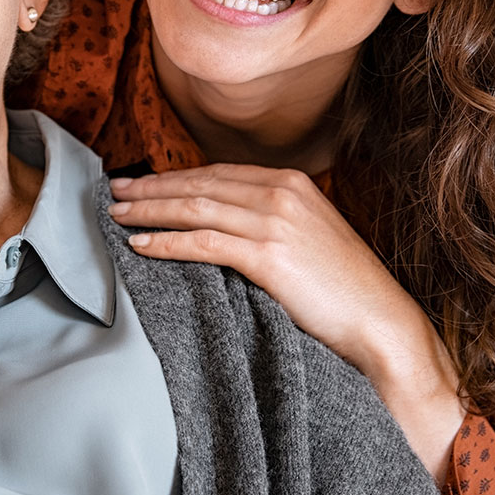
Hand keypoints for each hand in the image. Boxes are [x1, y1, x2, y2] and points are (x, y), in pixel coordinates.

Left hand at [109, 165, 463, 481]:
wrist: (379, 320)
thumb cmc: (343, 288)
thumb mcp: (308, 236)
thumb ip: (269, 220)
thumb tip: (222, 223)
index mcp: (291, 183)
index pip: (217, 173)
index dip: (174, 177)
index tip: (143, 183)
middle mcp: (281, 193)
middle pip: (200, 185)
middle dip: (152, 187)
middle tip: (115, 192)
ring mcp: (275, 221)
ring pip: (195, 208)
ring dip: (150, 210)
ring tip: (118, 215)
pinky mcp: (268, 256)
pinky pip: (203, 243)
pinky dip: (167, 241)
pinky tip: (141, 245)